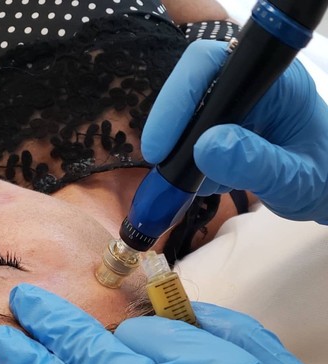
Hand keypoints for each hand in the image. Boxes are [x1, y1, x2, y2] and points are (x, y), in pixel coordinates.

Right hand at [141, 40, 327, 223]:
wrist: (325, 189)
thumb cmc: (322, 180)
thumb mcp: (293, 179)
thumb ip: (255, 163)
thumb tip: (205, 148)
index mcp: (274, 83)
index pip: (212, 67)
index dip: (177, 99)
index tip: (159, 148)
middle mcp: (252, 88)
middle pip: (192, 88)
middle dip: (173, 129)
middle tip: (163, 166)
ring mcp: (239, 108)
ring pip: (190, 117)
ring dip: (183, 152)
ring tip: (200, 184)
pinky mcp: (230, 128)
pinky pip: (196, 138)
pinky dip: (193, 165)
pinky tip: (212, 184)